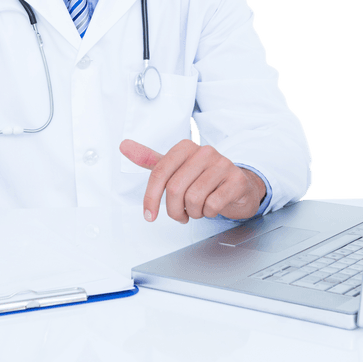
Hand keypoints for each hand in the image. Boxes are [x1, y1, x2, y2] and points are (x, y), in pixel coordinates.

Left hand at [120, 139, 265, 223]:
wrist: (238, 185)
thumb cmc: (203, 178)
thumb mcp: (175, 168)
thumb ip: (150, 160)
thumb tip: (124, 145)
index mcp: (185, 147)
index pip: (159, 173)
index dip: (151, 198)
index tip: (149, 215)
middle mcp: (204, 152)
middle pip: (175, 189)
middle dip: (174, 210)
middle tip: (180, 215)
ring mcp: (222, 164)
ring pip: (194, 199)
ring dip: (193, 212)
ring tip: (198, 208)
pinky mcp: (236, 180)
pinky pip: (212, 204)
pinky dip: (209, 213)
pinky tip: (212, 207)